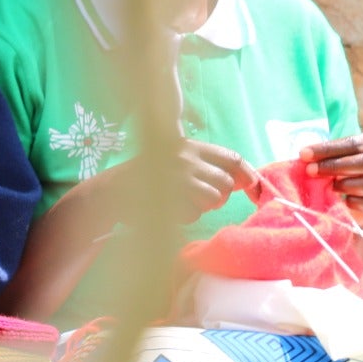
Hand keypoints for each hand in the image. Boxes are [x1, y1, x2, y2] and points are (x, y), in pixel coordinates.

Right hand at [93, 140, 255, 223]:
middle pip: (226, 183)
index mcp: (188, 145)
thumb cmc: (148, 176)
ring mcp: (178, 178)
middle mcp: (185, 158)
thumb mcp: (177, 161)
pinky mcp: (171, 198)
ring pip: (214, 199)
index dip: (247, 174)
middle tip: (199, 197)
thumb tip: (251, 180)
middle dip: (219, 195)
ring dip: (202, 206)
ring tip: (180, 201)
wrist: (111, 190)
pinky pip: (195, 214)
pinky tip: (168, 208)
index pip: (232, 158)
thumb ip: (209, 167)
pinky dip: (185, 216)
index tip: (251, 187)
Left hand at [301, 134, 362, 226]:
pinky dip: (357, 202)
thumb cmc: (349, 174)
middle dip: (334, 166)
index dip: (329, 149)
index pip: (355, 143)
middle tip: (311, 171)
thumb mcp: (340, 159)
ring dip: (347, 184)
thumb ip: (328, 156)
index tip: (304, 154)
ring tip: (331, 187)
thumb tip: (304, 156)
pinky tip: (344, 201)